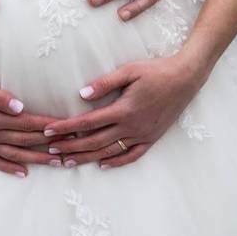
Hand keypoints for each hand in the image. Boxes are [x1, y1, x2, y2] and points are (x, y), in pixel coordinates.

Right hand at [0, 69, 63, 175]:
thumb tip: (21, 107)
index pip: (27, 123)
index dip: (48, 126)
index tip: (66, 127)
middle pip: (25, 140)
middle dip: (50, 143)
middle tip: (72, 145)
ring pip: (14, 154)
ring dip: (36, 159)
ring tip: (57, 162)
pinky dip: (10, 168)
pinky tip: (24, 172)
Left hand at [41, 52, 204, 168]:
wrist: (186, 78)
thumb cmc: (156, 70)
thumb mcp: (129, 70)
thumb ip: (105, 84)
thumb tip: (81, 95)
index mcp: (123, 109)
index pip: (87, 123)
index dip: (66, 128)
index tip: (49, 131)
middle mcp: (131, 126)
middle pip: (94, 141)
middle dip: (70, 147)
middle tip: (50, 150)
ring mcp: (142, 135)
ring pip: (109, 151)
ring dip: (87, 157)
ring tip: (68, 162)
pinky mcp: (152, 138)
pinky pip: (132, 155)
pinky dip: (116, 162)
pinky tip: (103, 165)